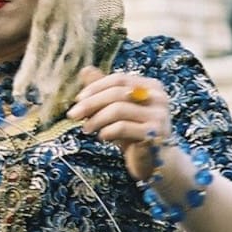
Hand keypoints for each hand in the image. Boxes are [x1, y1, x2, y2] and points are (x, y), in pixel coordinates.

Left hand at [66, 66, 171, 180]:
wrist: (154, 161)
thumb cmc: (133, 133)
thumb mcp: (117, 110)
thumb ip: (104, 91)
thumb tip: (85, 70)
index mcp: (151, 86)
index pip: (118, 79)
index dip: (95, 87)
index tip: (78, 99)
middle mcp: (158, 97)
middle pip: (117, 93)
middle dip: (90, 103)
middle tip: (73, 115)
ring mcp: (159, 115)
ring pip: (118, 109)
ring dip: (96, 119)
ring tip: (86, 129)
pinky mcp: (155, 133)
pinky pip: (123, 127)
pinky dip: (107, 131)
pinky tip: (101, 137)